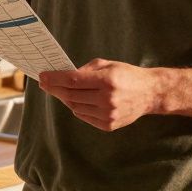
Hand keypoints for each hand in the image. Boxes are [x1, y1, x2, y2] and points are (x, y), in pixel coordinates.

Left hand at [38, 59, 160, 131]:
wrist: (149, 94)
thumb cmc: (127, 75)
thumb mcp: (107, 65)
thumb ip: (85, 70)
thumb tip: (63, 76)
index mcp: (107, 80)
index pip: (73, 80)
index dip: (55, 79)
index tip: (42, 77)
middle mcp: (107, 99)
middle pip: (71, 95)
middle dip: (55, 88)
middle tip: (45, 83)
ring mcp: (108, 114)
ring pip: (75, 107)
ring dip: (68, 98)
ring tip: (67, 90)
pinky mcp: (108, 125)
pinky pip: (83, 116)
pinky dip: (78, 108)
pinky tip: (82, 100)